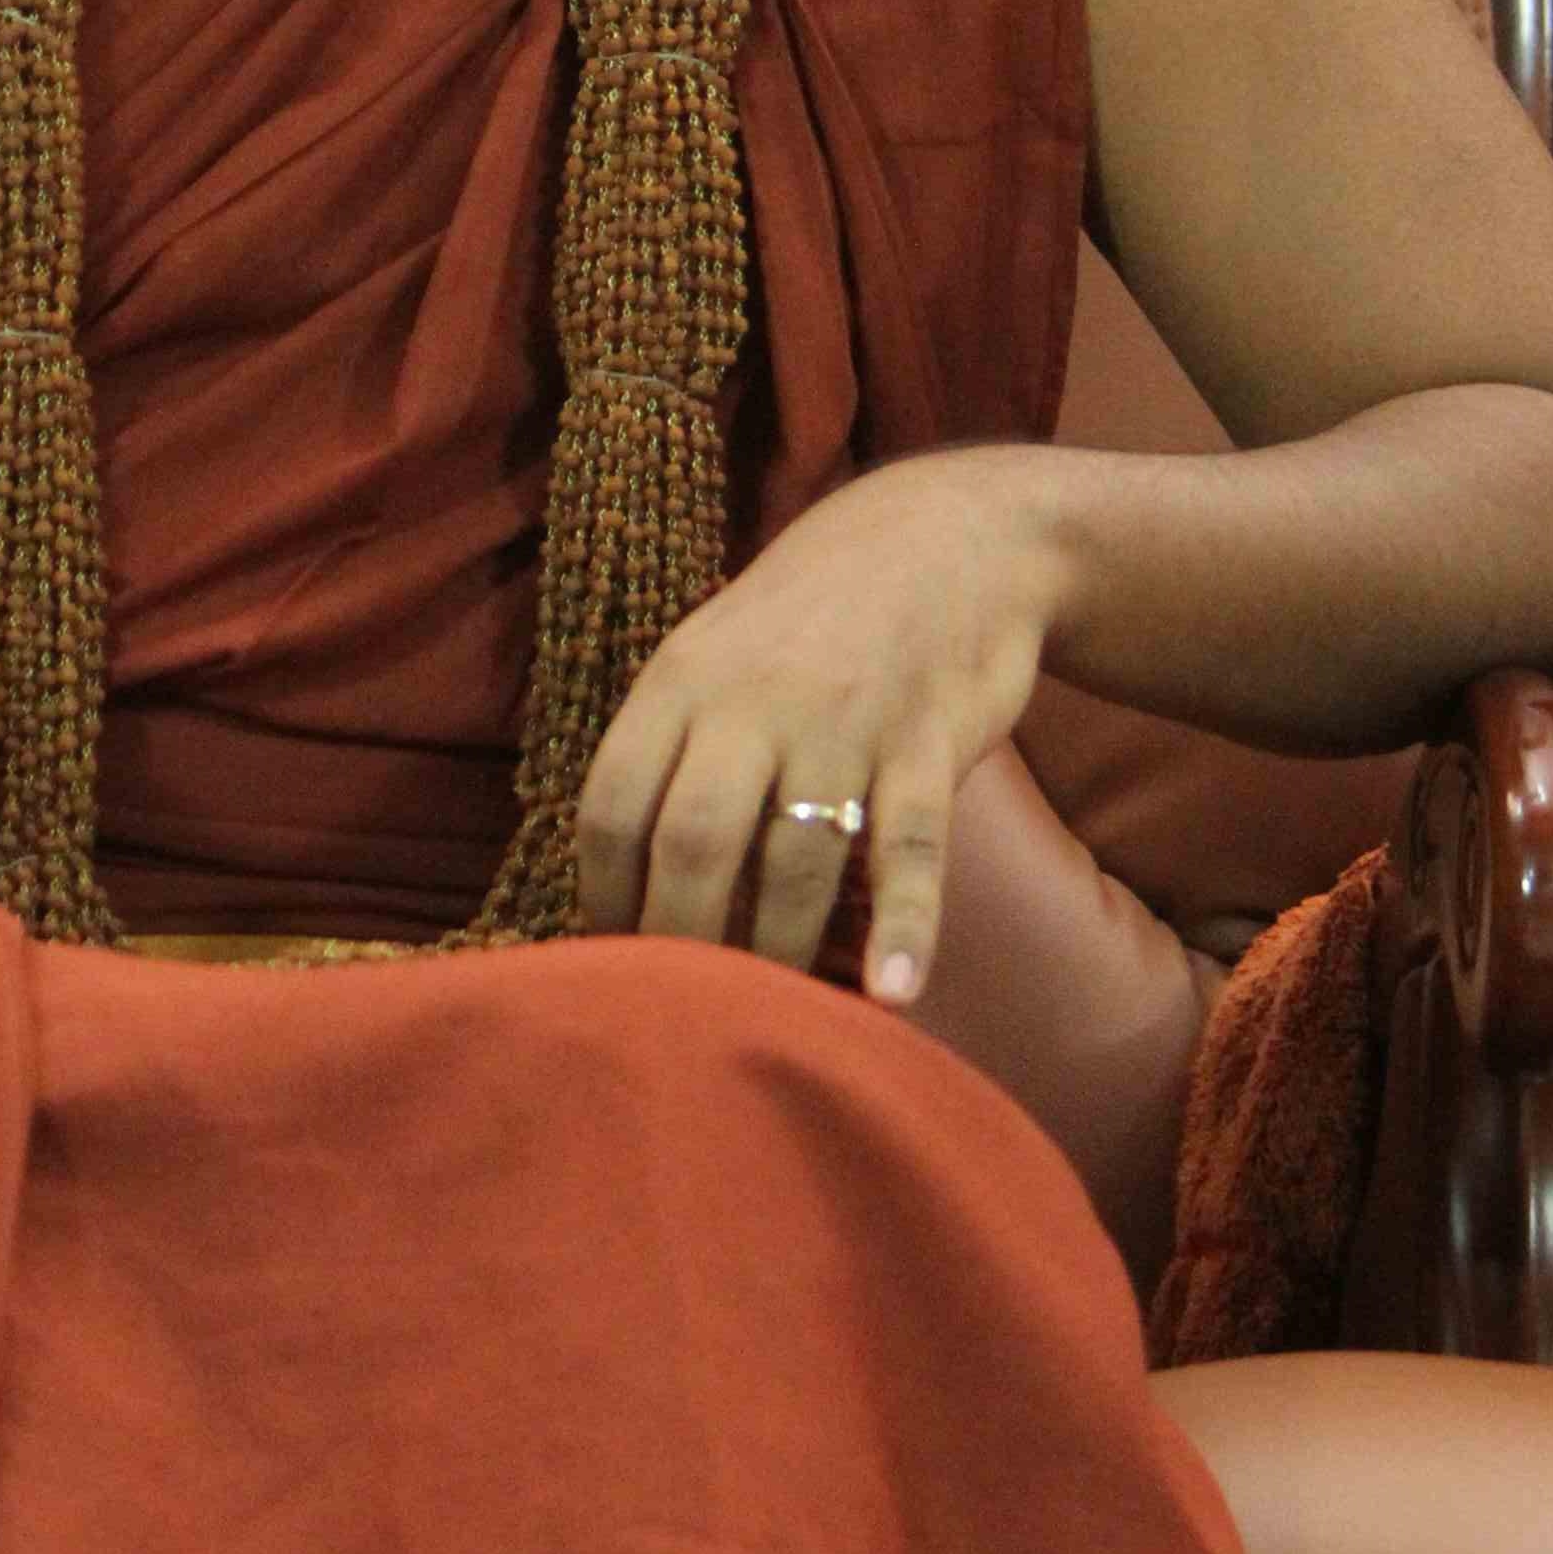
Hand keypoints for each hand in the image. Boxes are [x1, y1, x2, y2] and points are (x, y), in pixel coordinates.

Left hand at [570, 449, 1067, 1002]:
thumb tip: (620, 872)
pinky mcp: (930, 741)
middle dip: (680, 940)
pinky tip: (892, 996)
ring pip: (796, 858)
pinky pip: (912, 847)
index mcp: (684, 679)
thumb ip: (673, 744)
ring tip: (774, 1016)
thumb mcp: (717, 652)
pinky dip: (904, 925)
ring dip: (780, 949)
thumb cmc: (812, 618)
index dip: (603, 894)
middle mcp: (756, 701)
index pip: (614, 803)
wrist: (950, 537)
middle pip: (694, 840)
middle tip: (684, 1014)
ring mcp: (847, 722)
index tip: (608, 961)